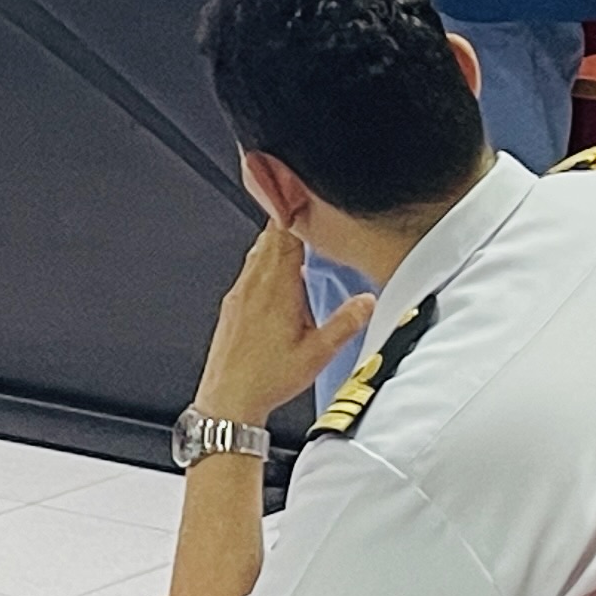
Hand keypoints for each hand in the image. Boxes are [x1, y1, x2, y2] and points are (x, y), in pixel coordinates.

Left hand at [194, 215, 372, 431]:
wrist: (228, 400)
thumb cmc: (266, 379)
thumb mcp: (317, 354)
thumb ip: (345, 323)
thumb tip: (367, 301)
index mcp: (276, 287)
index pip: (285, 233)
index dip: (296, 210)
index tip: (307, 196)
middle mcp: (254, 284)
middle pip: (270, 236)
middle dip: (289, 220)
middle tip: (307, 210)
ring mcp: (239, 293)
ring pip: (257, 251)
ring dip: (276, 240)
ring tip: (296, 237)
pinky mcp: (231, 306)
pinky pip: (248, 270)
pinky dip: (263, 260)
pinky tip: (276, 276)